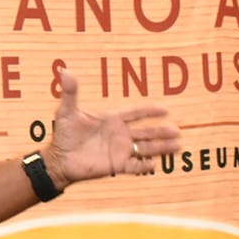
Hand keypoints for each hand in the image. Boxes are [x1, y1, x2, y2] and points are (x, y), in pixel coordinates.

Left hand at [45, 68, 181, 188]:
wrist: (59, 159)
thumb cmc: (64, 135)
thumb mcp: (66, 112)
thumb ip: (70, 93)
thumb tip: (65, 71)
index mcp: (112, 120)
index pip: (135, 113)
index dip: (150, 111)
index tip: (165, 109)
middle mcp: (120, 135)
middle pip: (146, 132)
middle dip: (162, 131)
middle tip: (178, 131)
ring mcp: (120, 150)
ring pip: (146, 148)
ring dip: (161, 147)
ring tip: (178, 145)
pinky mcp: (116, 166)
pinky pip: (134, 166)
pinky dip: (144, 166)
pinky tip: (153, 164)